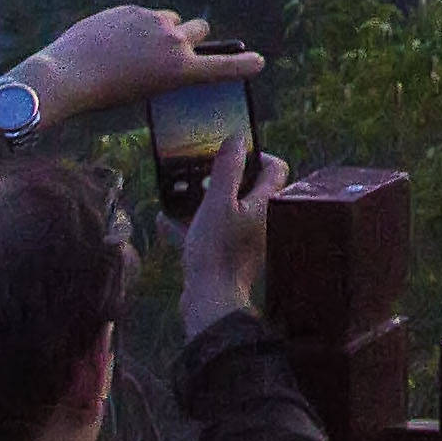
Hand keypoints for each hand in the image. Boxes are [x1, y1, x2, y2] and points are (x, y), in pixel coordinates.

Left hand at [10, 3, 262, 124]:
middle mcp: (173, 41)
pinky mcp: (130, 9)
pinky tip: (110, 41)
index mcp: (180, 70)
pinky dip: (135, 25)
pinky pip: (142, 14)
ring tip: (133, 47)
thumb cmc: (103, 94)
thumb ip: (165, 70)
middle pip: (200, 29)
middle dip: (192, 37)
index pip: (223, 67)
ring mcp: (152, 21)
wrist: (65, 74)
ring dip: (162, 29)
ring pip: (170, 19)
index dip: (244, 64)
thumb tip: (172, 55)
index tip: (258, 61)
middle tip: (177, 48)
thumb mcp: (144, 90)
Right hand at [180, 149, 283, 335]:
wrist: (210, 301)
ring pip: (226, 211)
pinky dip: (193, 225)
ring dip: (202, 202)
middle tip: (200, 173)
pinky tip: (166, 221)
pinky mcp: (229, 256)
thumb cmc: (216, 251)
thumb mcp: (217, 203)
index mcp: (266, 204)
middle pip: (249, 188)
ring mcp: (246, 240)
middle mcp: (261, 220)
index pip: (275, 168)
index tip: (233, 152)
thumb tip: (236, 139)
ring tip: (178, 194)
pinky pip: (212, 232)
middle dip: (222, 179)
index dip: (256, 154)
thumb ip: (227, 170)